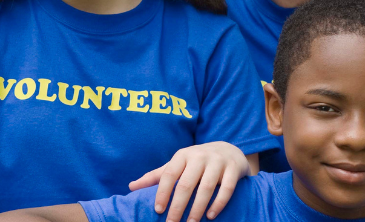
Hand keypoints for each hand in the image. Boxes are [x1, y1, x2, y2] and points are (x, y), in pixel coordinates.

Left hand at [128, 142, 247, 221]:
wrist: (229, 149)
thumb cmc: (197, 161)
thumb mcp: (177, 164)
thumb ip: (156, 176)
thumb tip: (131, 187)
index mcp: (182, 155)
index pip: (168, 175)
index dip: (162, 193)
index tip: (158, 210)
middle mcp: (199, 156)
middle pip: (186, 184)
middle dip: (178, 206)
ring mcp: (217, 162)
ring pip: (205, 187)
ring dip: (197, 208)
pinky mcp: (233, 169)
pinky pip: (226, 188)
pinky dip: (218, 203)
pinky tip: (210, 216)